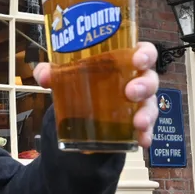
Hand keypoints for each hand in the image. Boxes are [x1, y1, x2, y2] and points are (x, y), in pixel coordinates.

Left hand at [33, 41, 160, 148]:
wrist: (82, 111)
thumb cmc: (84, 82)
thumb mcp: (67, 75)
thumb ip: (53, 72)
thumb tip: (43, 74)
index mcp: (124, 61)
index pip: (143, 52)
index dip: (145, 54)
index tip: (137, 59)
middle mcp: (136, 80)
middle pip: (150, 79)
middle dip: (145, 85)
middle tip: (131, 92)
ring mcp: (139, 104)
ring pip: (151, 105)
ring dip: (147, 113)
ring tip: (137, 123)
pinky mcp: (136, 124)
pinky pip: (146, 129)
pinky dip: (145, 135)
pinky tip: (141, 141)